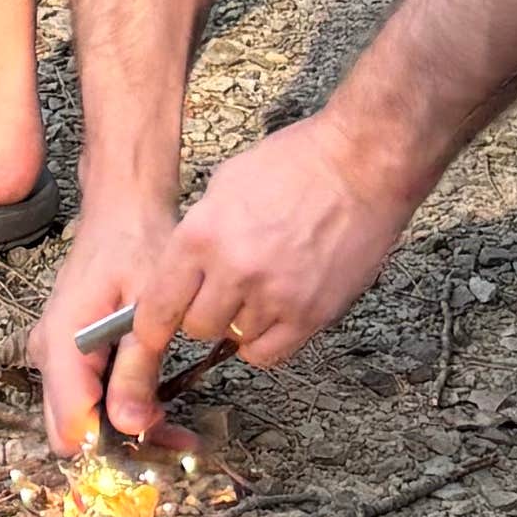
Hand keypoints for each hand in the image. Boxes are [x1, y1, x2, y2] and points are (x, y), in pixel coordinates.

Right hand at [35, 211, 187, 458]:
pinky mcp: (70, 355)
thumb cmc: (136, 246)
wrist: (122, 210)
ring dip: (125, 430)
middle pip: (71, 429)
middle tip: (174, 446)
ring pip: (81, 417)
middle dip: (119, 447)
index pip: (70, 423)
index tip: (155, 453)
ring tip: (180, 433)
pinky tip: (161, 410)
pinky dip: (121, 408)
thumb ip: (137, 368)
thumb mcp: (145, 308)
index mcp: (61, 343)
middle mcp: (47, 354)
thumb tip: (130, 426)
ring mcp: (55, 356)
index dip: (111, 448)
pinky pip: (88, 396)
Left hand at [76, 111, 416, 443]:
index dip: (152, 323)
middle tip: (218, 295)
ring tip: (257, 293)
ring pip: (234, 341)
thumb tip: (183, 270)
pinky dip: (265, 340)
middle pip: (196, 327)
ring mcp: (275, 296)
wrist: (364, 163)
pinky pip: (271, 353)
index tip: (154, 328)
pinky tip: (273, 315)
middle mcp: (235, 271)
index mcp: (203, 235)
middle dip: (202, 314)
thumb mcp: (226, 183)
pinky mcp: (312, 314)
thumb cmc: (296, 163)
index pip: (159, 304)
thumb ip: (200, 232)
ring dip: (239, 324)